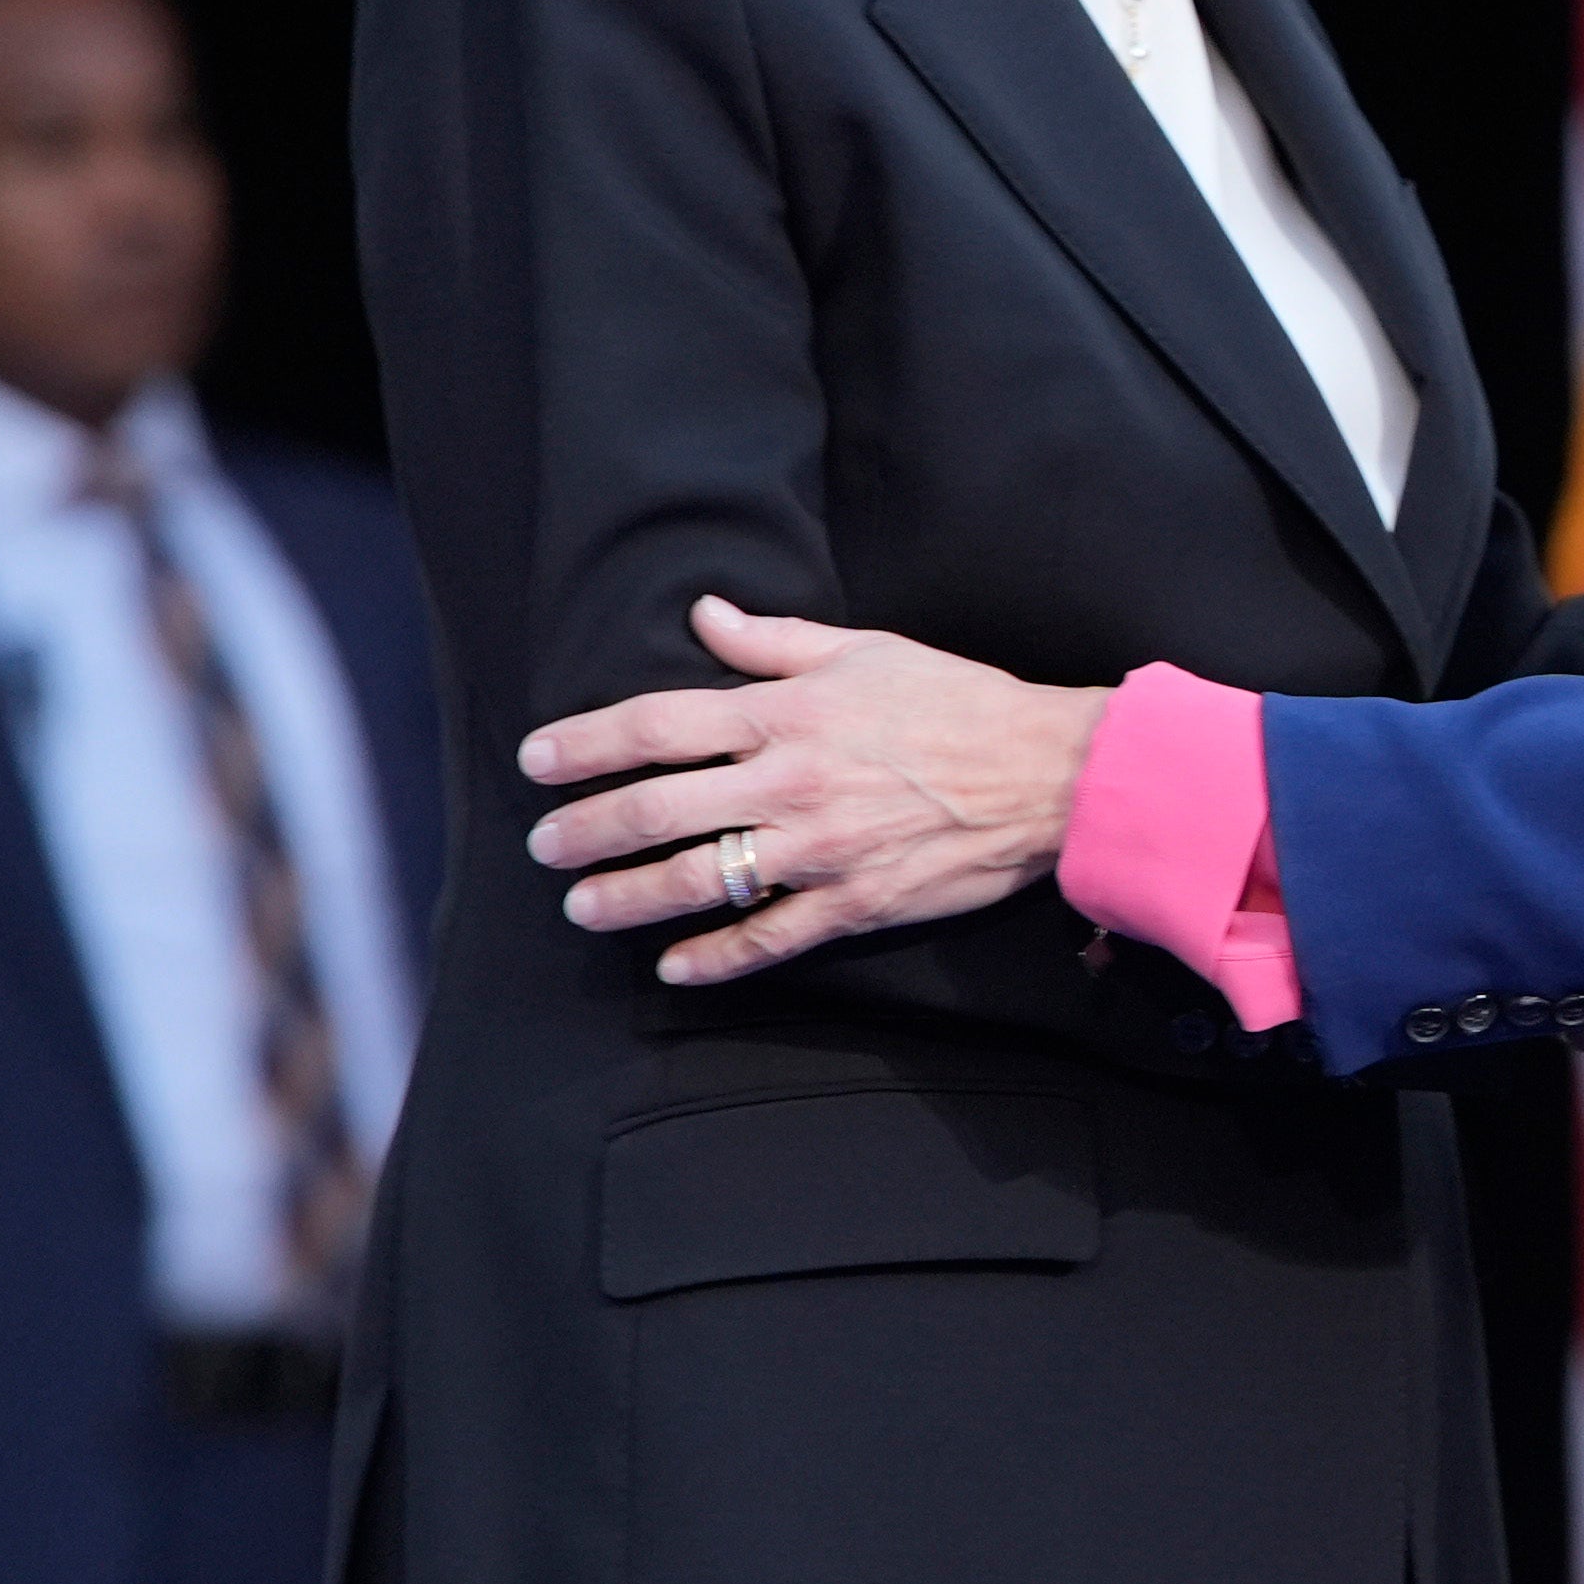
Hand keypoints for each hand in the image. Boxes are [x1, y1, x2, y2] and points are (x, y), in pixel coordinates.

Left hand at [522, 597, 1107, 985]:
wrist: (1045, 774)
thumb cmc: (955, 703)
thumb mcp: (862, 651)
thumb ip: (771, 642)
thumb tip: (702, 615)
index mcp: (783, 715)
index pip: (655, 726)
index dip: (585, 745)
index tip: (537, 762)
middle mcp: (787, 784)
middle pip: (654, 811)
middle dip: (584, 832)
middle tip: (543, 847)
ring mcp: (817, 851)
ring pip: (694, 882)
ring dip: (626, 899)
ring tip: (583, 907)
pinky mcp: (851, 903)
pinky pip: (764, 939)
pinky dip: (713, 959)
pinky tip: (673, 967)